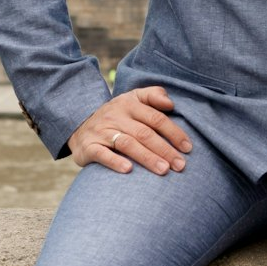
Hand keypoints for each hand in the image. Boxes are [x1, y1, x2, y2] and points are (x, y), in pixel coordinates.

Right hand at [67, 87, 192, 175]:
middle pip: (144, 133)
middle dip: (165, 150)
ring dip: (147, 158)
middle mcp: (115, 116)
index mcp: (129, 104)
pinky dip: (115, 162)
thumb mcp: (133, 98)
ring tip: (164, 170)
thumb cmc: (116, 115)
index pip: (156, 118)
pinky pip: (102, 154)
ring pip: (127, 144)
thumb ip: (153, 95)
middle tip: (180, 165)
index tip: (188, 148)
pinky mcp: (88, 147)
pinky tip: (128, 170)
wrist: (79, 125)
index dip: (174, 132)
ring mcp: (101, 131)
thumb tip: (170, 103)